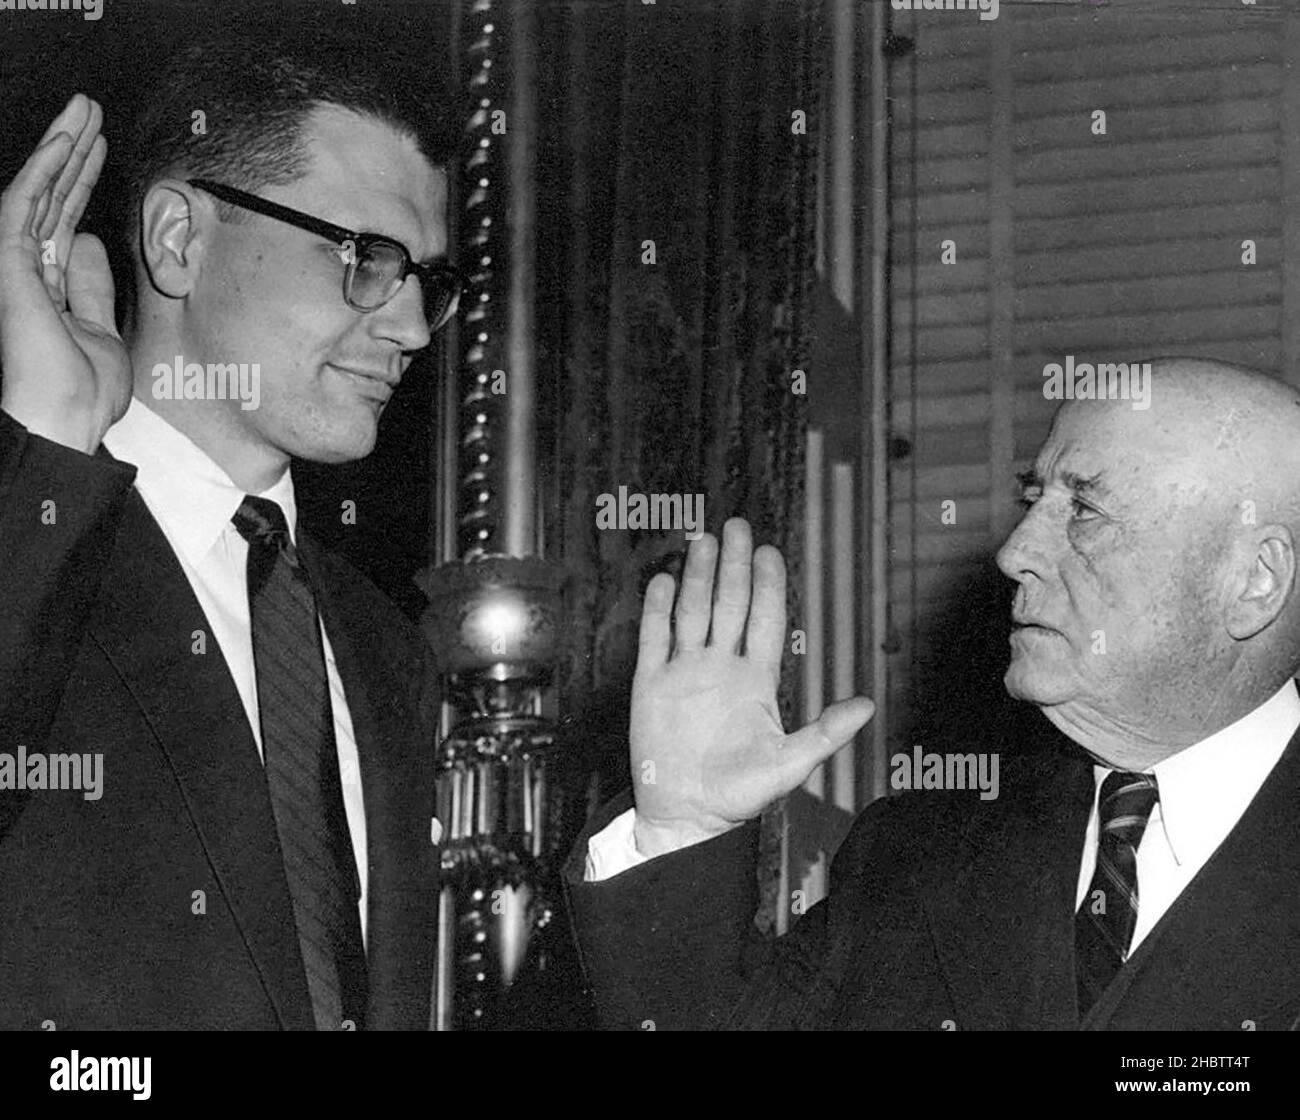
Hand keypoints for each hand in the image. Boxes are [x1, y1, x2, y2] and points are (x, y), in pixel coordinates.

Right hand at [0, 94, 129, 452]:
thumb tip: (91, 244)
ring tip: (83, 108)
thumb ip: (93, 287)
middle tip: (91, 110)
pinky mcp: (10, 263)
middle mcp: (27, 270)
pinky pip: (27, 205)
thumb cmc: (82, 394)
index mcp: (47, 287)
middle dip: (73, 152)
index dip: (81, 181)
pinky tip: (64, 139)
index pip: (63, 220)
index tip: (99, 147)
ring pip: (39, 191)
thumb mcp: (101, 331)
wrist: (65, 420)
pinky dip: (46, 170)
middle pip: (52, 198)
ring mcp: (16, 265)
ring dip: (62, 146)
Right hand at [629, 517, 874, 856]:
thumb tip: (867, 706)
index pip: (765, 619)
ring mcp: (684, 672)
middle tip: (735, 526)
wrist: (688, 816)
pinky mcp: (651, 685)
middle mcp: (721, 667)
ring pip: (691, 612)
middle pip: (728, 604)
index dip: (768, 585)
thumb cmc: (740, 795)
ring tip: (701, 542)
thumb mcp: (789, 764)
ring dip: (696, 578)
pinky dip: (657, 611)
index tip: (768, 552)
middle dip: (732, 566)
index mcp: (756, 679)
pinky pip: (653, 639)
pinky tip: (662, 582)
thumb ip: (825, 733)